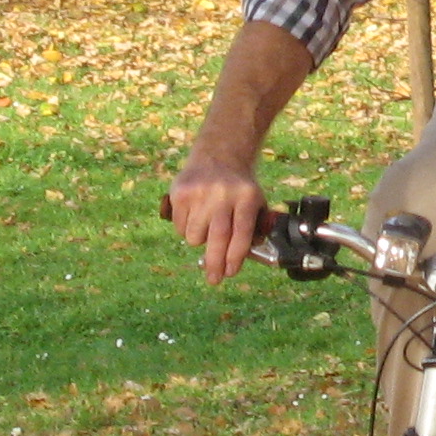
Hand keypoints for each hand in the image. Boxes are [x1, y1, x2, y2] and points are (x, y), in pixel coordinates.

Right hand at [165, 147, 267, 285]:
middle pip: (218, 238)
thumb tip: (239, 260)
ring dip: (199, 241)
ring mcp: (200, 193)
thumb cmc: (239, 189)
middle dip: (215, 263)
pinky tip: (194, 215)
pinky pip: (179, 227)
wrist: (218, 156)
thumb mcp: (255, 203)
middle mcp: (223, 194)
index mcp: (247, 197)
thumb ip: (253, 230)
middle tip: (214, 279)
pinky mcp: (180, 193)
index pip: (241, 233)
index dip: (235, 257)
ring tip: (206, 227)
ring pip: (195, 236)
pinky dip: (185, 229)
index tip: (230, 273)